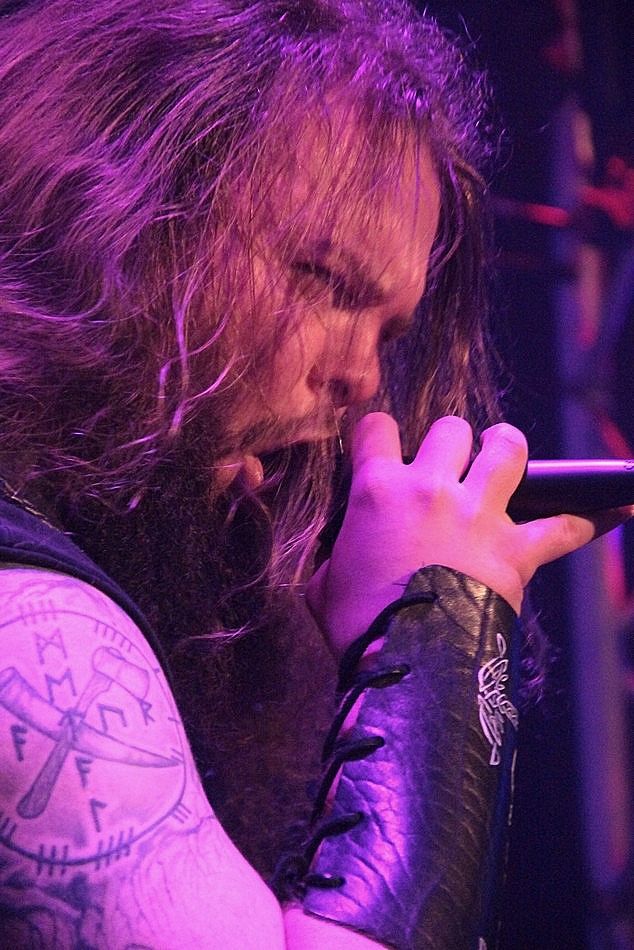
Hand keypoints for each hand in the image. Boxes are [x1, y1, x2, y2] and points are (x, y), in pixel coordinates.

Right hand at [306, 412, 629, 656]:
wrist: (408, 663)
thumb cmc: (359, 625)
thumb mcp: (324, 584)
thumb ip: (335, 556)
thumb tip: (339, 558)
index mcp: (378, 491)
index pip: (376, 427)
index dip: (378, 430)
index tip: (381, 442)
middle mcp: (430, 488)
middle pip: (450, 429)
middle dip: (451, 439)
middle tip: (451, 460)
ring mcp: (477, 515)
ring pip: (507, 450)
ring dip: (507, 445)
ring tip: (506, 448)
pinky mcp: (513, 549)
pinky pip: (565, 526)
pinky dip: (591, 516)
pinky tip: (617, 505)